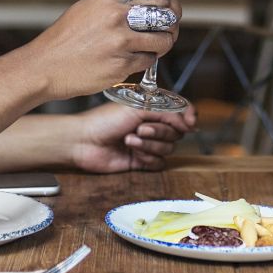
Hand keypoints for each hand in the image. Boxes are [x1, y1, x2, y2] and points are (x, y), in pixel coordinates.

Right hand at [29, 0, 180, 100]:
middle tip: (169, 33)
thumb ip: (115, 5)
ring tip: (155, 48)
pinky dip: (146, 62)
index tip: (172, 12)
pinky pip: (149, 61)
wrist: (44, 66)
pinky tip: (136, 61)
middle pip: (166, 17)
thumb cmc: (64, 39)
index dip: (170, 5)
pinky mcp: (121, 66)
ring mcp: (120, 42)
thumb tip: (144, 4)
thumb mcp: (87, 9)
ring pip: (162, 42)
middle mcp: (118, 18)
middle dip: (172, 26)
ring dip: (163, 46)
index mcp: (110, 0)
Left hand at [62, 102, 196, 173]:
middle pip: (176, 132)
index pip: (181, 111)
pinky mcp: (142, 162)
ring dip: (149, 145)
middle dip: (160, 131)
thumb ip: (167, 113)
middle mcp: (152, 125)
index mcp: (152, 108)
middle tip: (140, 128)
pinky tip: (131, 153)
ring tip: (129, 139)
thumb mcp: (138, 108)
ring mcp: (147, 144)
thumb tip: (188, 123)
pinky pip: (159, 163)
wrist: (84, 141)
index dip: (188, 116)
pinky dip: (147, 158)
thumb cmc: (105, 120)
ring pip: (168, 149)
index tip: (188, 123)